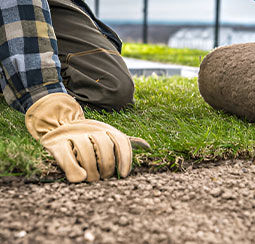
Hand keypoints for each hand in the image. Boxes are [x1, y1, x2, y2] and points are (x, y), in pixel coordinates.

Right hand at [25, 93, 149, 182]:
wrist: (56, 126)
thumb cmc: (87, 137)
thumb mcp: (107, 137)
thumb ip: (125, 143)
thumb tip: (148, 147)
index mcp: (105, 128)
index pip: (120, 141)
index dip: (125, 158)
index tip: (124, 174)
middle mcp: (91, 129)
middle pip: (105, 147)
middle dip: (107, 166)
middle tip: (104, 177)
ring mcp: (73, 135)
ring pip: (86, 151)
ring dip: (92, 170)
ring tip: (92, 178)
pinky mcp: (55, 143)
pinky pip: (66, 157)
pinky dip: (74, 169)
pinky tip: (80, 178)